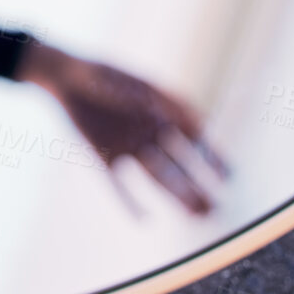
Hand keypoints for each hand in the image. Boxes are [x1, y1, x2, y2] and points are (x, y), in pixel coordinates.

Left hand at [15, 40, 228, 214]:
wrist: (63, 74)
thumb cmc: (104, 74)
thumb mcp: (140, 85)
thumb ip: (168, 103)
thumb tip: (200, 121)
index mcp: (162, 114)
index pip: (195, 141)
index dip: (213, 158)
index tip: (230, 176)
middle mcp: (149, 135)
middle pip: (178, 167)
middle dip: (197, 187)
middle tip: (215, 208)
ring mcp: (127, 148)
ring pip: (156, 178)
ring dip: (176, 196)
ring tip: (197, 216)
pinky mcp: (102, 157)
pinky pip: (118, 185)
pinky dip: (129, 202)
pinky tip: (144, 219)